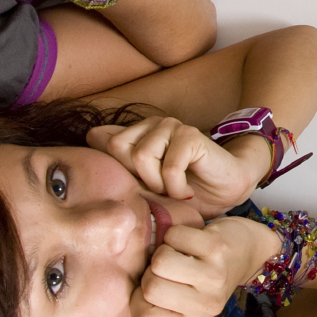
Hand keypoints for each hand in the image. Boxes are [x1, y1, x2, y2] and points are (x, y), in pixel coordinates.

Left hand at [87, 116, 267, 216]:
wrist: (225, 188)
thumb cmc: (183, 188)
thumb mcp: (145, 184)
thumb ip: (121, 162)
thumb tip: (90, 134)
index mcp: (138, 133)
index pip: (104, 139)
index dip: (114, 167)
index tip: (133, 187)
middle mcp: (152, 125)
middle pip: (118, 147)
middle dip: (136, 177)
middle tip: (157, 190)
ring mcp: (171, 126)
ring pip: (140, 156)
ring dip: (157, 185)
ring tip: (172, 191)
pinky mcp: (190, 135)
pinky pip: (168, 166)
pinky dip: (176, 188)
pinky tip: (186, 191)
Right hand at [128, 217, 279, 316]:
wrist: (246, 249)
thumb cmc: (206, 276)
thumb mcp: (184, 306)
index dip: (137, 299)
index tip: (150, 286)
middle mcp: (204, 306)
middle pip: (150, 288)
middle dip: (150, 271)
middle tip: (167, 267)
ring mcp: (212, 277)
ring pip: (160, 262)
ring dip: (162, 250)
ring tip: (177, 252)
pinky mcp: (217, 248)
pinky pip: (174, 236)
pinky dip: (175, 233)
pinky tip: (188, 239)